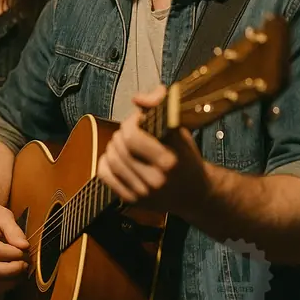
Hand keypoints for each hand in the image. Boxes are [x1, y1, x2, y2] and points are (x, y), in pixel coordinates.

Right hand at [0, 196, 28, 294]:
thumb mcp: (3, 215)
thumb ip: (14, 230)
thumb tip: (24, 247)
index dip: (14, 254)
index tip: (25, 250)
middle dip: (12, 271)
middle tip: (25, 263)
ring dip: (8, 282)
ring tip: (20, 271)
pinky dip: (2, 287)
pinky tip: (12, 278)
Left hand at [96, 85, 210, 215]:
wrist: (195, 194)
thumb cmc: (185, 157)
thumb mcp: (179, 130)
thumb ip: (159, 108)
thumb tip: (137, 98)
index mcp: (169, 160)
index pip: (131, 135)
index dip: (130, 122)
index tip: (139, 121)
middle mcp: (156, 179)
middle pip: (119, 146)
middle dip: (122, 133)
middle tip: (131, 133)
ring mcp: (143, 192)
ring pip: (110, 159)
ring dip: (114, 147)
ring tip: (124, 145)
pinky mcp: (132, 200)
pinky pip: (104, 174)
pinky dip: (105, 162)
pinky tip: (116, 158)